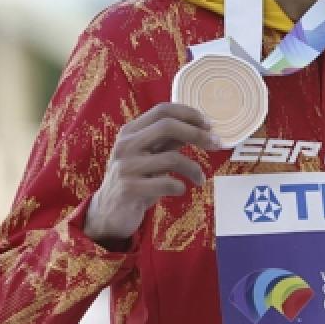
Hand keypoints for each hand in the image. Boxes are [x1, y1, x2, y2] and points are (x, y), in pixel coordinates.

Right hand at [83, 102, 217, 246]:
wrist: (108, 212)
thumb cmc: (135, 180)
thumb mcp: (149, 155)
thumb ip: (168, 140)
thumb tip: (198, 126)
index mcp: (130, 131)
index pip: (162, 110)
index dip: (189, 114)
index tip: (209, 124)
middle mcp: (125, 144)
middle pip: (167, 126)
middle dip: (197, 134)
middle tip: (216, 144)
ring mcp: (125, 166)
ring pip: (171, 158)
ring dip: (194, 168)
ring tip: (200, 179)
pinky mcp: (129, 189)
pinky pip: (166, 183)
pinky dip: (180, 186)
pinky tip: (181, 189)